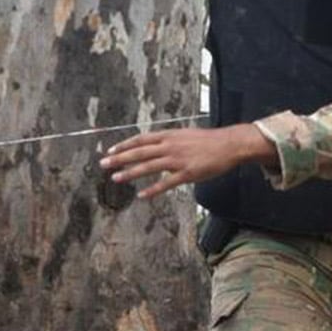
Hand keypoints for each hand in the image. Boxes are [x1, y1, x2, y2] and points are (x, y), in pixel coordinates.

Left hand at [99, 125, 274, 199]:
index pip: (141, 139)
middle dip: (119, 158)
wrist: (228, 144)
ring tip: (116, 179)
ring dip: (130, 173)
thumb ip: (168, 140)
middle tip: (103, 163)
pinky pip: (166, 183)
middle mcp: (170, 146)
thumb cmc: (207, 141)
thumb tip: (154, 144)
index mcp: (168, 135)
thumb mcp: (184, 134)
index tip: (110, 149)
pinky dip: (153, 190)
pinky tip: (142, 196)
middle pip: (139, 152)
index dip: (124, 145)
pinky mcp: (187, 173)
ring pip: (148, 166)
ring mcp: (177, 160)